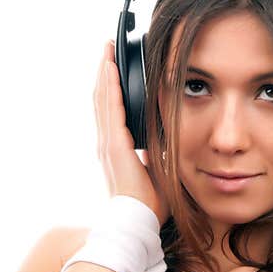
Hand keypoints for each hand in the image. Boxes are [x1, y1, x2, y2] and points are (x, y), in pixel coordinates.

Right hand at [94, 39, 170, 226]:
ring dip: (105, 73)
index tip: (113, 69)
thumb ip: (158, 154)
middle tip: (107, 50)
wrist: (139, 221)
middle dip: (105, 73)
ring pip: (103, 99)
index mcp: (116, 149)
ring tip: (107, 51)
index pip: (111, 111)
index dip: (110, 89)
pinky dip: (109, 86)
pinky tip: (110, 69)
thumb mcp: (157, 169)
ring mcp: (108, 143)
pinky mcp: (114, 144)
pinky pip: (110, 108)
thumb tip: (170, 142)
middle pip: (102, 99)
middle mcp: (107, 143)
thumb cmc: (149, 203)